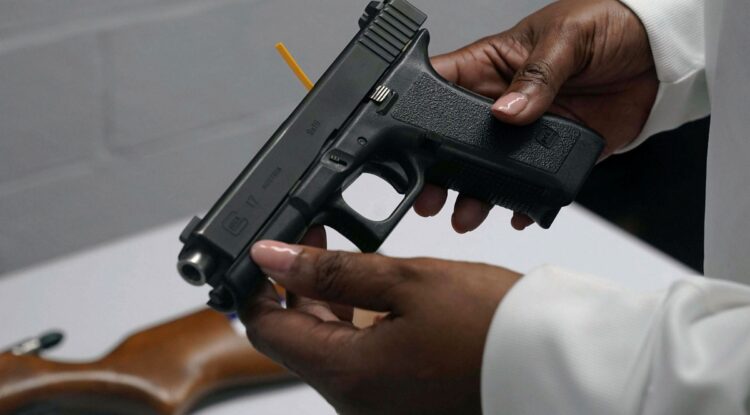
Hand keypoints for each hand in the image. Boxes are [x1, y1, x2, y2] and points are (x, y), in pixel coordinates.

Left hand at [239, 238, 520, 414]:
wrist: (555, 366)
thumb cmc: (493, 329)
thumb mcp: (406, 282)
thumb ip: (332, 272)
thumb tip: (272, 258)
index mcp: (348, 374)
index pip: (266, 330)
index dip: (255, 289)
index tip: (263, 255)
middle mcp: (356, 403)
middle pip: (298, 340)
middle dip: (296, 287)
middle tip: (311, 239)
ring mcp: (379, 408)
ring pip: (330, 349)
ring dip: (328, 303)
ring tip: (343, 255)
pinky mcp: (400, 404)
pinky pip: (361, 363)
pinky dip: (357, 326)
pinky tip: (373, 293)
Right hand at [414, 0, 657, 231]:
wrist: (661, 52)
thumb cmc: (608, 24)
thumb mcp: (567, 39)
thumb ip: (537, 75)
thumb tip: (506, 110)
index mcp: (491, 65)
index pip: (440, 85)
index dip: (416, 111)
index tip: (405, 139)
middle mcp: (502, 101)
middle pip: (454, 139)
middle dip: (438, 169)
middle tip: (430, 195)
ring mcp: (527, 131)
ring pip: (487, 169)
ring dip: (474, 193)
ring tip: (466, 214)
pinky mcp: (556, 151)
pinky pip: (532, 183)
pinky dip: (523, 201)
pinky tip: (516, 212)